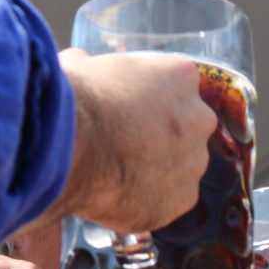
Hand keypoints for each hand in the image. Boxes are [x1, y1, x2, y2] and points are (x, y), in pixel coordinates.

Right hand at [50, 49, 215, 233]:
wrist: (70, 148)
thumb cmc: (75, 102)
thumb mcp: (82, 67)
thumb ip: (94, 68)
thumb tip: (80, 67)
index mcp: (180, 76)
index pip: (175, 87)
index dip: (150, 101)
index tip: (130, 112)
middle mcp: (198, 118)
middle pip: (186, 130)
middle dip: (162, 138)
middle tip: (127, 146)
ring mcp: (193, 163)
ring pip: (180, 168)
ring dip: (158, 172)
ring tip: (120, 175)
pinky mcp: (181, 201)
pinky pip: (169, 202)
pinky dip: (149, 202)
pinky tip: (121, 198)